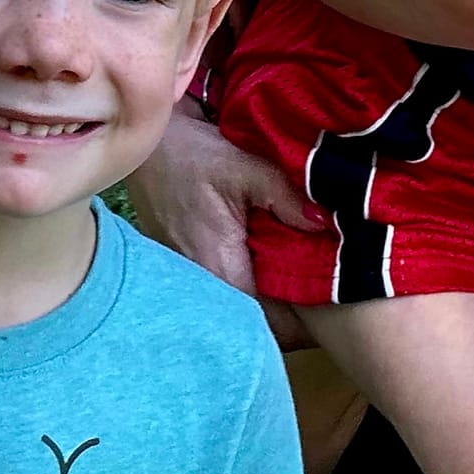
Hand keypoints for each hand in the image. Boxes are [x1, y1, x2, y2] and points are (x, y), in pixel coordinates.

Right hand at [126, 104, 323, 347]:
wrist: (146, 149)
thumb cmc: (191, 155)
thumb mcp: (245, 166)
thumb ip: (285, 197)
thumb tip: (323, 224)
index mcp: (218, 266)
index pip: (262, 318)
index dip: (296, 324)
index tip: (328, 318)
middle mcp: (201, 283)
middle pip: (251, 318)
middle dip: (288, 316)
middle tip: (324, 301)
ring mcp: (190, 278)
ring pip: (237, 304)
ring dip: (268, 299)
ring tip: (305, 286)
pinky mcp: (186, 267)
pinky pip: (223, 287)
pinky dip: (249, 282)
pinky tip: (272, 267)